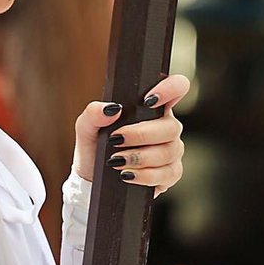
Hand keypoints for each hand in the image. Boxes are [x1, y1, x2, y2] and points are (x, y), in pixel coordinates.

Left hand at [74, 75, 189, 196]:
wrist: (93, 177)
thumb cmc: (95, 146)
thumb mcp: (87, 127)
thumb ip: (93, 113)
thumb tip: (111, 108)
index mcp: (152, 106)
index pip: (176, 87)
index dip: (171, 88)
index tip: (148, 101)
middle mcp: (167, 125)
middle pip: (171, 126)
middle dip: (141, 134)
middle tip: (116, 140)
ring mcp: (171, 149)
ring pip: (169, 151)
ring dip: (140, 157)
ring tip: (116, 160)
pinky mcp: (171, 172)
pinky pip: (168, 173)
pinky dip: (146, 175)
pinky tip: (128, 175)